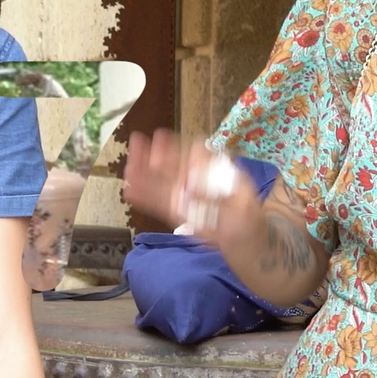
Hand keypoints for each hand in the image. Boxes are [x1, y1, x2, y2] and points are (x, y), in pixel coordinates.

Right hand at [121, 129, 261, 253]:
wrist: (245, 238)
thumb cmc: (247, 212)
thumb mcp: (242, 194)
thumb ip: (221, 183)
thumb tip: (199, 177)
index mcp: (208, 170)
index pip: (189, 154)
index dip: (175, 146)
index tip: (161, 139)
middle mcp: (192, 180)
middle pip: (169, 165)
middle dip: (152, 153)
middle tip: (137, 142)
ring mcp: (182, 196)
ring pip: (159, 183)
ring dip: (142, 172)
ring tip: (129, 164)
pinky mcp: (175, 212)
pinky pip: (157, 204)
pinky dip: (144, 198)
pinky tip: (129, 191)